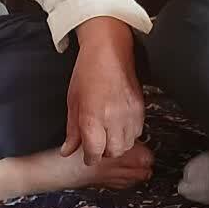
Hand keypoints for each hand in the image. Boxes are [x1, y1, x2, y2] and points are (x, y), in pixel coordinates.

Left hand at [61, 17, 144, 164]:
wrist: (109, 50)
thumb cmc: (88, 70)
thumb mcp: (73, 100)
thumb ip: (72, 129)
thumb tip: (68, 150)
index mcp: (92, 115)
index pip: (95, 152)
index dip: (90, 157)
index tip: (88, 155)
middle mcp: (113, 117)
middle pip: (114, 152)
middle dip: (104, 152)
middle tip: (97, 143)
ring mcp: (129, 113)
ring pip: (128, 144)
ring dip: (118, 143)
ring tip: (108, 132)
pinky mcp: (141, 108)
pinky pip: (138, 131)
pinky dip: (129, 133)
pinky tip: (119, 124)